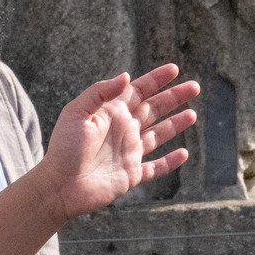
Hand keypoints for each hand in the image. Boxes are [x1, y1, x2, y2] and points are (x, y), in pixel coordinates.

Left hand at [40, 64, 198, 220]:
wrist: (60, 186)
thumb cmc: (64, 148)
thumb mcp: (77, 112)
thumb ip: (100, 92)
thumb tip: (126, 76)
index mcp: (111, 113)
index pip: (138, 91)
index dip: (156, 79)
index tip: (174, 69)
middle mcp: (122, 130)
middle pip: (154, 109)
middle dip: (174, 98)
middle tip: (194, 86)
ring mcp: (128, 152)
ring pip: (158, 135)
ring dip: (176, 124)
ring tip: (193, 114)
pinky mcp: (131, 175)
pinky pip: (155, 167)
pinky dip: (170, 162)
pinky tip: (184, 154)